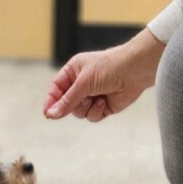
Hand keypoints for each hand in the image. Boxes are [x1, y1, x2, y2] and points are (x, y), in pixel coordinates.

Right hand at [43, 28, 164, 122]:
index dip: (51, 101)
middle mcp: (81, 84)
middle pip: (66, 104)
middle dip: (72, 106)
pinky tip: (104, 101)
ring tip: (96, 98)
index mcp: (73, 71)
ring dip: (86, 108)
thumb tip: (51, 114)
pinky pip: (92, 116)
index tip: (47, 114)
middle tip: (81, 101)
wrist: (135, 70)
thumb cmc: (109, 68)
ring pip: (79, 112)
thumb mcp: (84, 83)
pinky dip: (97, 111)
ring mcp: (92, 95)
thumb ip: (67, 100)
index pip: (56, 89)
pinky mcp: (103, 106)